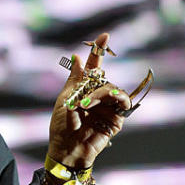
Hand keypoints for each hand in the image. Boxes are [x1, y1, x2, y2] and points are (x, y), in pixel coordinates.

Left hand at [47, 32, 131, 169]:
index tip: (104, 35)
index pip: (94, 67)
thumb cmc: (62, 126)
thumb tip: (76, 56)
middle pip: (104, 79)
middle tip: (79, 101)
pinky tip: (97, 106)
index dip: (99, 51)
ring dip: (99, 95)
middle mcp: (99, 97)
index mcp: (84, 89)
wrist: (66, 149)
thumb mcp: (65, 99)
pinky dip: (112, 100)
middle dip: (92, 87)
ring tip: (84, 105)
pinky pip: (123, 103)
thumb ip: (75, 79)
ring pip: (113, 90)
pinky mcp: (117, 119)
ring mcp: (109, 107)